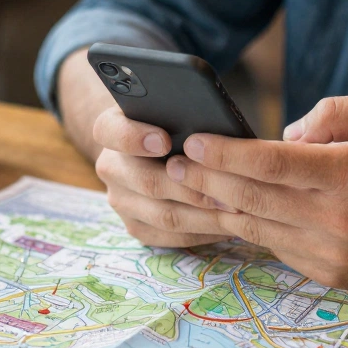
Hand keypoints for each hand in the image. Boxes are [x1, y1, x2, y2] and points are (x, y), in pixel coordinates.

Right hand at [91, 105, 237, 247]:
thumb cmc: (172, 123)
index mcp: (112, 129)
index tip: (165, 141)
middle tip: (227, 192)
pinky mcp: (136, 227)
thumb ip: (183, 115)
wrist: (152, 150)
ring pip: (163, 215)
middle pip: (148, 182)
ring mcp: (121, 200)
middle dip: (192, 189)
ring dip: (204, 216)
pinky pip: (170, 237)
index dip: (135, 138)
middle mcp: (110, 167)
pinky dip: (202, 232)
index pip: (111, 132)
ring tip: (237, 210)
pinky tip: (228, 225)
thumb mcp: (172, 110)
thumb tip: (215, 129)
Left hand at [166, 96, 347, 287]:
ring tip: (188, 185)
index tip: (192, 141)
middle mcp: (339, 218)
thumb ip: (330, 114)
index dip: (224, 153)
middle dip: (206, 179)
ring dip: (218, 206)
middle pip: (253, 198)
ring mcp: (333, 252)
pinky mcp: (331, 274)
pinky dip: (251, 226)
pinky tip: (229, 207)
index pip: (270, 163)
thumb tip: (281, 137)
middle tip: (172, 163)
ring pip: (257, 227)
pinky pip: (277, 246)